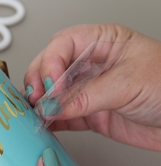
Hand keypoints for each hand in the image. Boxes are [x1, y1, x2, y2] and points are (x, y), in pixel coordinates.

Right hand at [24, 23, 160, 150]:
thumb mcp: (128, 83)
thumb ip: (89, 94)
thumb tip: (57, 104)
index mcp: (104, 40)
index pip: (64, 43)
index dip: (51, 60)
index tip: (49, 82)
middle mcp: (95, 62)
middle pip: (54, 65)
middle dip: (41, 80)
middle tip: (37, 98)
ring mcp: (94, 89)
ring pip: (57, 92)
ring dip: (44, 102)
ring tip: (36, 113)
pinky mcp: (96, 115)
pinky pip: (68, 116)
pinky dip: (54, 121)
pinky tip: (47, 125)